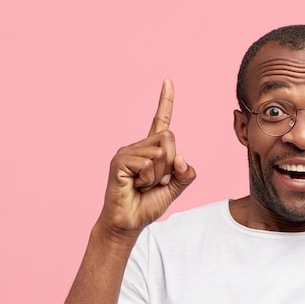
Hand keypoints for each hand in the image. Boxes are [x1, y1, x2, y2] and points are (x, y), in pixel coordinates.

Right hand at [97, 79, 195, 238]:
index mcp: (152, 148)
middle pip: (170, 138)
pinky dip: (148, 179)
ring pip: (161, 152)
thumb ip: (185, 174)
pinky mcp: (119, 161)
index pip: (161, 120)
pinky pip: (147, 164)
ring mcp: (127, 152)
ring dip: (159, 175)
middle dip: (171, 163)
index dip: (166, 100)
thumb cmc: (148, 204)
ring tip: (144, 185)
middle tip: (157, 180)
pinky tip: (135, 186)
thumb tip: (182, 159)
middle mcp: (138, 146)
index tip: (168, 80)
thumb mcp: (175, 188)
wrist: (129, 223)